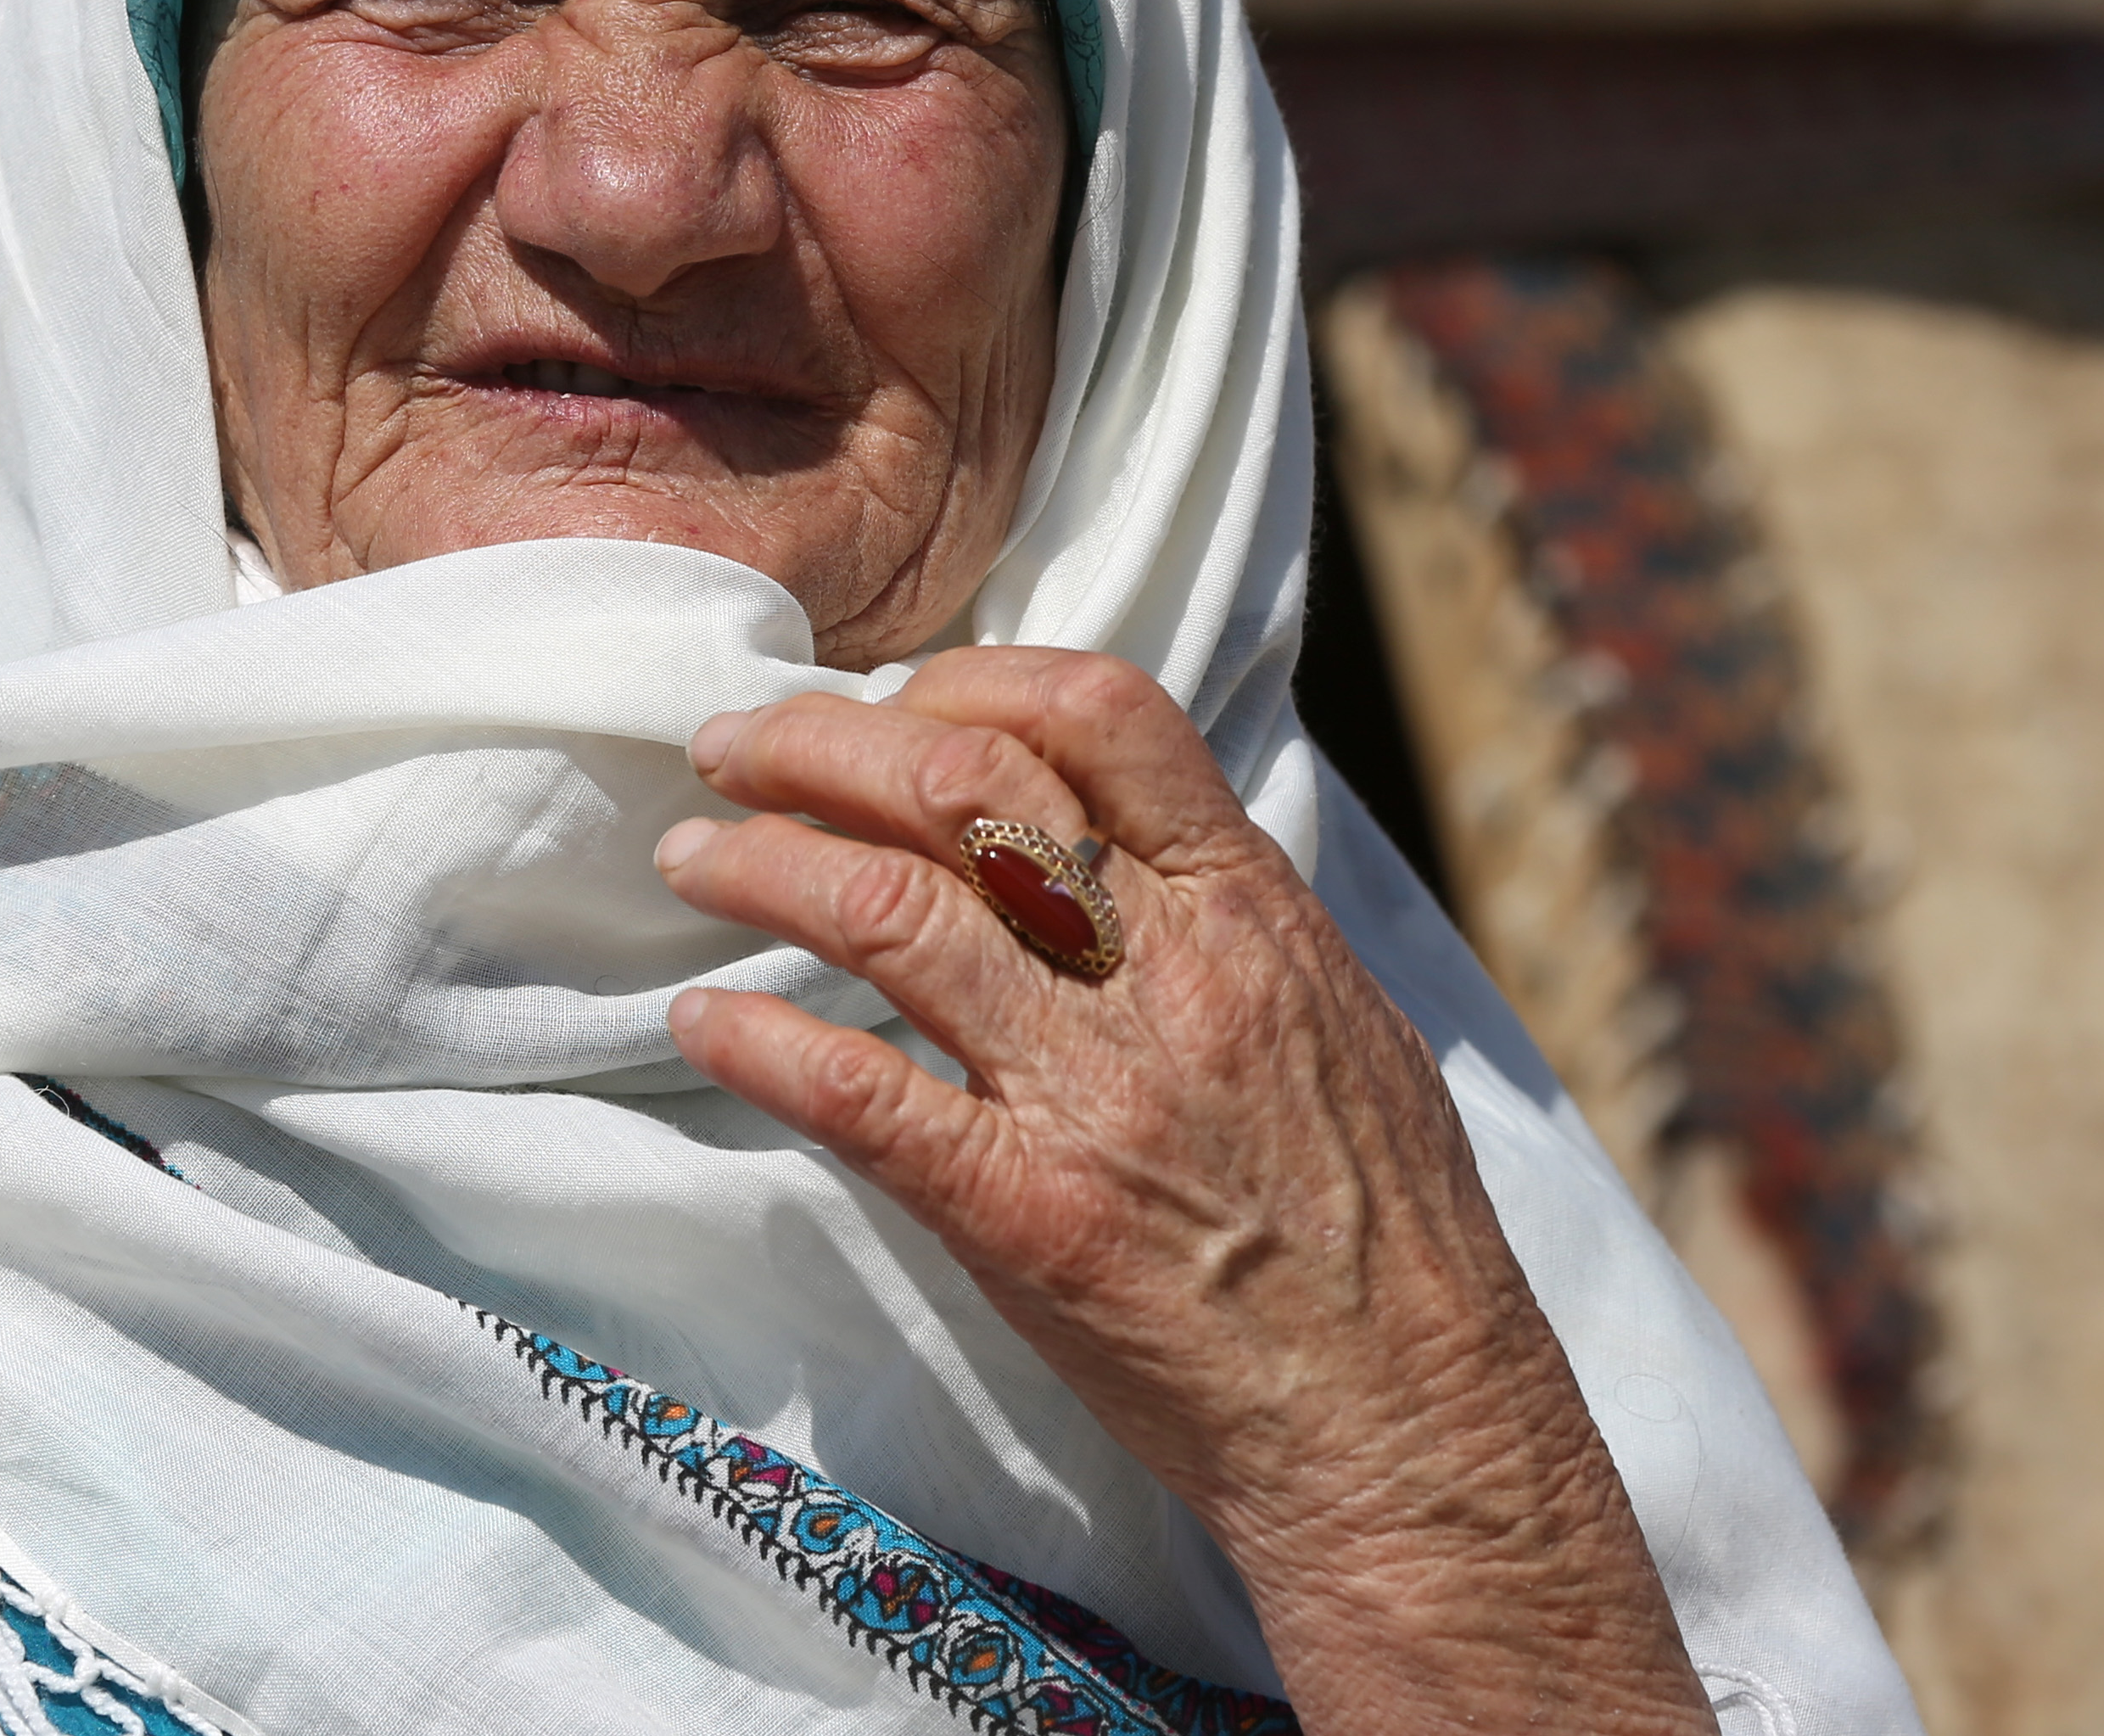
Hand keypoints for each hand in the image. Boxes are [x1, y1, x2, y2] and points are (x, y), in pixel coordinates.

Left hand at [656, 647, 1712, 1733]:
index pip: (1100, 712)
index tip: (892, 702)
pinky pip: (858, 1095)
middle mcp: (1168, 975)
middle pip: (962, 781)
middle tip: (734, 746)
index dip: (968, 679)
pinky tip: (702, 1022)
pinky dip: (758, 1041)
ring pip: (886, 909)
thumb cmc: (1383, 1235)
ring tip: (693, 858)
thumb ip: (1225, 919)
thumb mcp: (1341, 1021)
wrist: (1410, 1425)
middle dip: (821, 742)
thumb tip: (1116, 844)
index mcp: (1250, 912)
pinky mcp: (1027, 1215)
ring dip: (760, 864)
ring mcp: (1093, 1092)